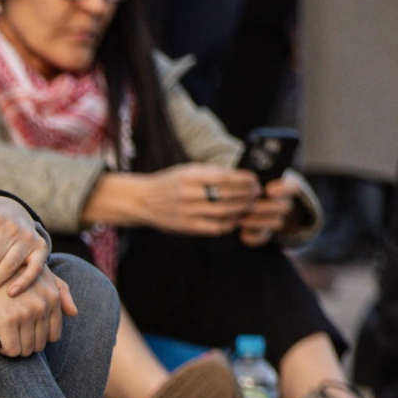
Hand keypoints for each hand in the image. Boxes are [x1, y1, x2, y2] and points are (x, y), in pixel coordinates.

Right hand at [0, 266, 77, 356]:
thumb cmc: (12, 270)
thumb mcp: (42, 274)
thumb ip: (61, 291)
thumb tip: (74, 313)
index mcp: (52, 298)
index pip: (53, 335)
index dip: (38, 338)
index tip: (24, 334)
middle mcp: (42, 306)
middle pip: (38, 345)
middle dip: (25, 345)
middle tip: (12, 338)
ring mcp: (25, 314)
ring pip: (25, 349)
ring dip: (15, 348)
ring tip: (4, 339)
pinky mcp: (6, 321)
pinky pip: (11, 349)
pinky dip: (4, 350)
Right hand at [81, 164, 258, 236]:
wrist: (140, 200)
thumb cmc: (169, 183)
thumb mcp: (187, 170)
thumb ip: (211, 173)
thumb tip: (241, 178)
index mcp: (189, 175)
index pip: (225, 176)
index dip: (244, 179)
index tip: (254, 180)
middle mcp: (188, 193)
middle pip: (228, 195)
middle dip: (247, 194)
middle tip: (257, 193)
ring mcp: (186, 212)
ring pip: (225, 212)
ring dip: (242, 209)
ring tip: (249, 206)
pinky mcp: (186, 227)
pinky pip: (215, 227)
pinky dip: (229, 223)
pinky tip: (235, 219)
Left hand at [237, 168, 308, 246]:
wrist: (239, 202)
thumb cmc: (244, 185)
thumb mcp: (244, 179)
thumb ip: (248, 179)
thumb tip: (244, 180)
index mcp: (283, 186)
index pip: (293, 186)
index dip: (283, 189)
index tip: (269, 191)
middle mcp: (283, 203)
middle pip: (285, 207)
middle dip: (267, 207)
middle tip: (251, 207)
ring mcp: (275, 219)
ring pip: (277, 223)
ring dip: (259, 222)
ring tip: (241, 220)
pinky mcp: (264, 233)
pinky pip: (263, 238)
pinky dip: (253, 237)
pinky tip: (242, 234)